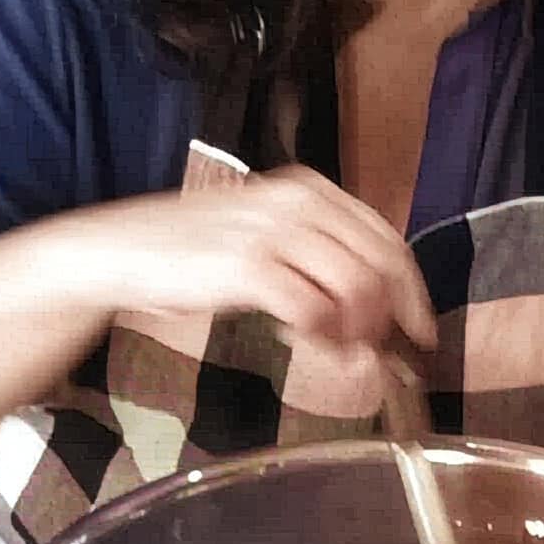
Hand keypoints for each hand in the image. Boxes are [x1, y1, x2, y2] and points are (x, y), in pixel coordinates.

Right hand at [31, 166, 436, 350]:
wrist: (124, 250)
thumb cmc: (197, 249)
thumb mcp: (269, 234)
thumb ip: (321, 259)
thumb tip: (374, 309)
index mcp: (312, 189)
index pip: (387, 239)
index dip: (412, 292)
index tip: (419, 330)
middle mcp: (301, 202)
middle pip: (381, 265)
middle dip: (391, 317)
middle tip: (382, 353)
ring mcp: (274, 232)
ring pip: (355, 288)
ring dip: (358, 332)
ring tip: (342, 353)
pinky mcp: (249, 266)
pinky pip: (314, 311)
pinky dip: (325, 339)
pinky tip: (312, 347)